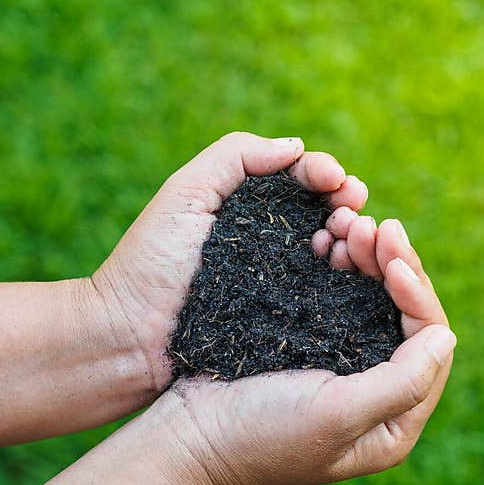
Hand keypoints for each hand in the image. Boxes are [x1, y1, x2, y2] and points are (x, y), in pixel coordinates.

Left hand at [90, 132, 368, 398]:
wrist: (130, 338)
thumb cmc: (150, 262)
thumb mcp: (188, 193)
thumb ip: (236, 156)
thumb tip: (296, 146)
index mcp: (249, 207)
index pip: (298, 179)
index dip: (322, 173)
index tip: (336, 179)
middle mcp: (273, 241)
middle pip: (323, 212)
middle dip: (345, 202)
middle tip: (353, 206)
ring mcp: (284, 282)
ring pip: (333, 251)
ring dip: (350, 236)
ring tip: (349, 235)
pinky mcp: (289, 320)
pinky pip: (326, 294)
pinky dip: (345, 276)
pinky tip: (348, 266)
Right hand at [152, 219, 454, 484]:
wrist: (187, 437)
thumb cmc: (260, 435)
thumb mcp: (338, 415)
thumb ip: (403, 382)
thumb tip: (445, 336)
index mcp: (396, 421)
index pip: (430, 345)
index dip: (417, 296)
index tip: (392, 259)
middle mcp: (380, 394)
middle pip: (407, 317)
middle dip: (396, 266)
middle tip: (376, 224)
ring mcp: (348, 366)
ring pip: (377, 300)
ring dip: (370, 259)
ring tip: (353, 223)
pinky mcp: (316, 343)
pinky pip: (343, 296)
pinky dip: (342, 265)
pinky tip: (332, 238)